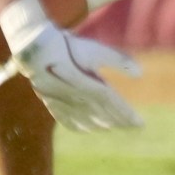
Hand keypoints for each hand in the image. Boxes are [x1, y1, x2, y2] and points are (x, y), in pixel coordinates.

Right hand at [0, 0, 141, 132]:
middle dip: (119, 122)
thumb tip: (140, 73)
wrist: (34, 48)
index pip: (114, 106)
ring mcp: (63, 102)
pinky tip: (85, 128)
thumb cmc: (66, 46)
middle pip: (103, 115)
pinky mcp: (50, 100)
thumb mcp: (95, 50)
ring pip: (85, 120)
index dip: (128, 116)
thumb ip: (119, 61)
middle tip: (132, 126)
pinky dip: (78, 126)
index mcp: (90, 86)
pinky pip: (66, 120)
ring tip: (112, 126)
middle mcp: (78, 98)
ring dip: (101, 124)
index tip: (140, 124)